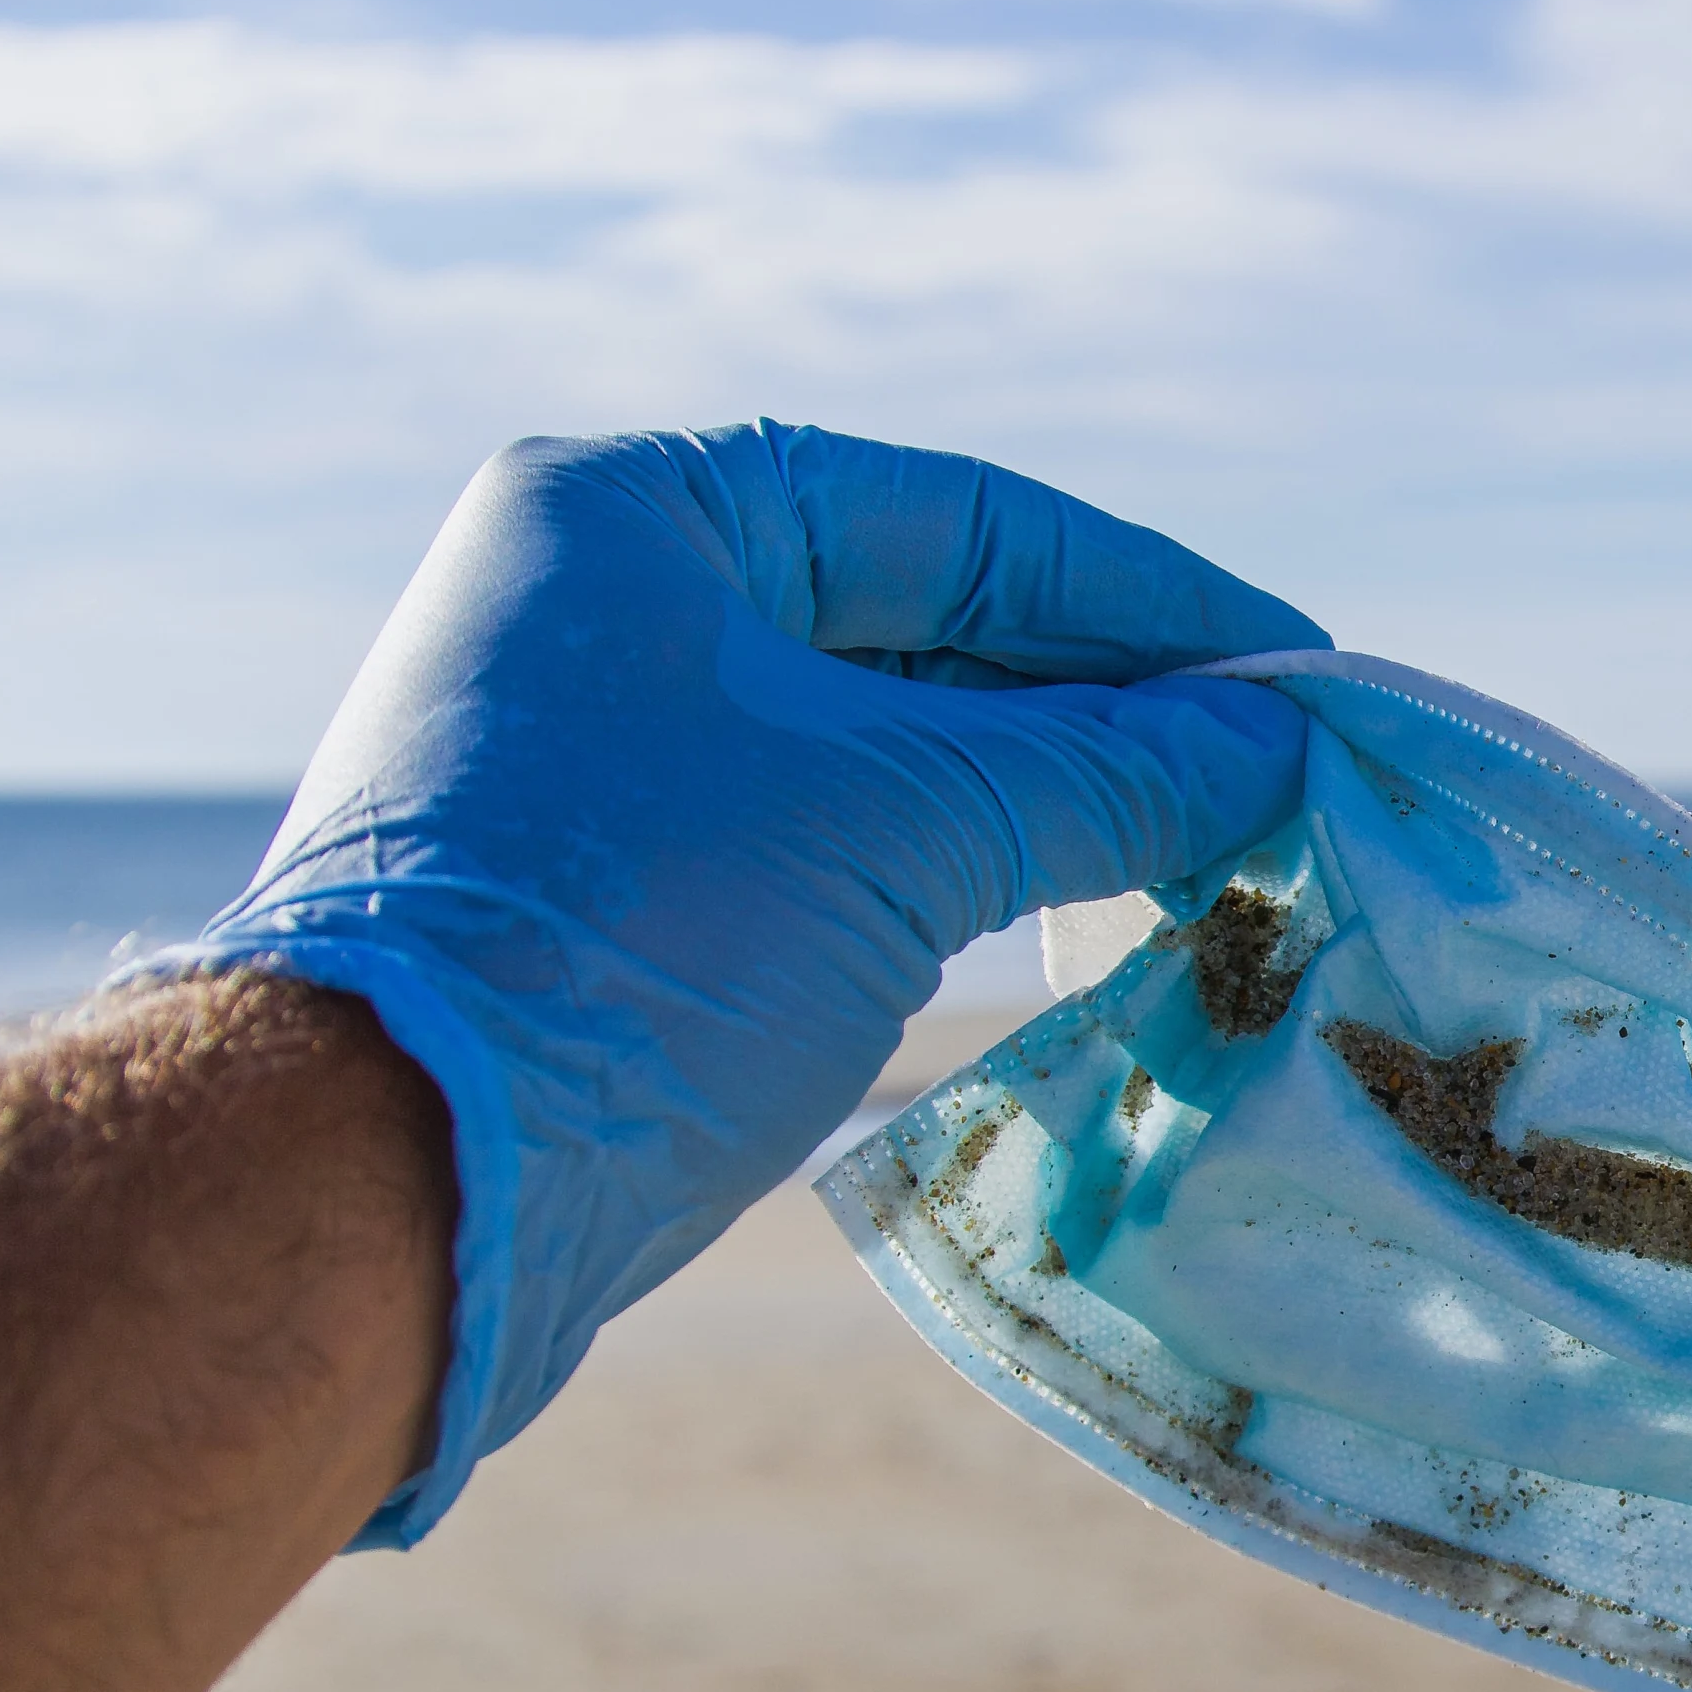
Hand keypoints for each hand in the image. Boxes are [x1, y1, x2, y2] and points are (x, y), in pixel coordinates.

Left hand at [136, 421, 1322, 1543]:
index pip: (960, 521)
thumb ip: (1108, 770)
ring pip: (884, 749)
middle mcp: (605, 603)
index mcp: (638, 510)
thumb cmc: (639, 941)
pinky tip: (1083, 913)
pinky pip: (832, 843)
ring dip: (1049, 801)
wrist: (390, 1181)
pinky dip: (962, 871)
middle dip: (1108, 706)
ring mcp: (601, 753)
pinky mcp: (616, 893)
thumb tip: (1277, 741)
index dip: (1150, 599)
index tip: (1301, 668)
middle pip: (925, 630)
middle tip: (1277, 773)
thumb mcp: (907, 825)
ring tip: (1215, 849)